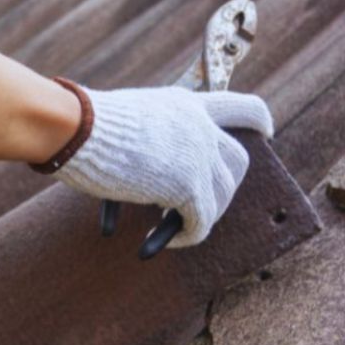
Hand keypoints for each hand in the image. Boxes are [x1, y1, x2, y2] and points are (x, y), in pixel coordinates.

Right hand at [49, 82, 273, 248]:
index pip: (240, 106)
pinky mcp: (188, 186)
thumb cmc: (83, 124)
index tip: (268, 131)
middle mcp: (200, 126)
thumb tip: (143, 169)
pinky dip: (184, 236)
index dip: (259, 119)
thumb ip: (147, 136)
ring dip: (201, 216)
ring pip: (221, 196)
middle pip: (238, 161)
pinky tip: (158, 241)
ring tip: (171, 226)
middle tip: (200, 205)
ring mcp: (198, 155)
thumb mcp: (127, 119)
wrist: (77, 127)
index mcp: (186, 104)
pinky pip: (200, 222)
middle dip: (225, 187)